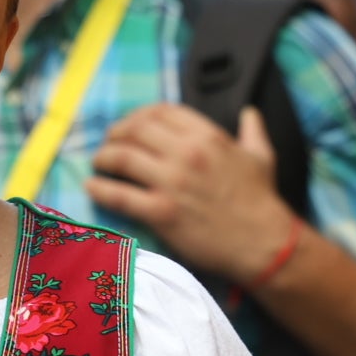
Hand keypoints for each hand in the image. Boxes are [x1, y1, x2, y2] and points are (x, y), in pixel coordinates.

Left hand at [83, 105, 299, 284]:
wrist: (264, 243)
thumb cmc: (262, 201)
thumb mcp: (262, 157)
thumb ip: (253, 131)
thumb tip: (249, 112)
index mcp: (208, 136)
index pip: (161, 112)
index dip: (139, 115)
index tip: (131, 126)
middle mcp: (187, 154)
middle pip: (135, 130)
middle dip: (115, 134)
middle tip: (108, 144)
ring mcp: (172, 183)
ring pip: (122, 157)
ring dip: (103, 157)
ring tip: (98, 163)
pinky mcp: (162, 213)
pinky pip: (120, 196)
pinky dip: (100, 189)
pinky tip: (91, 187)